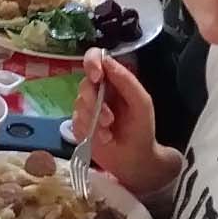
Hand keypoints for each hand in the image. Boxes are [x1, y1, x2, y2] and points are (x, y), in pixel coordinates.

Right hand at [70, 48, 181, 193]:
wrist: (135, 159)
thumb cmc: (141, 128)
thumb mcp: (141, 103)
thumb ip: (126, 81)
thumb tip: (106, 60)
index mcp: (112, 80)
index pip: (94, 58)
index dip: (91, 62)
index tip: (97, 76)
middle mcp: (96, 90)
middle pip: (84, 84)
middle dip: (95, 101)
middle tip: (109, 118)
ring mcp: (85, 108)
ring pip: (79, 103)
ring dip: (95, 119)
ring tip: (109, 132)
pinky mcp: (78, 124)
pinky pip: (76, 121)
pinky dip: (90, 130)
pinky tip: (103, 138)